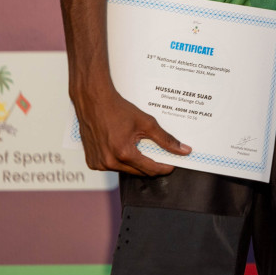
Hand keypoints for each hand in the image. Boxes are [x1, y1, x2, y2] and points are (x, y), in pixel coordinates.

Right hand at [71, 82, 188, 176]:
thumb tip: (183, 150)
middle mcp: (109, 162)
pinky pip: (112, 166)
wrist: (94, 102)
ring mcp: (98, 164)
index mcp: (123, 153)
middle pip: (139, 172)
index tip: (173, 164)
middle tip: (161, 156)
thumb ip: (166, 139)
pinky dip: (121, 160)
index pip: (150, 169)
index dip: (164, 168)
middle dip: (151, 165)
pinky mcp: (92, 162)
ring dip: (136, 163)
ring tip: (140, 146)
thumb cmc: (118, 110)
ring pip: (126, 170)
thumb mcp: (147, 123)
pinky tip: (124, 147)